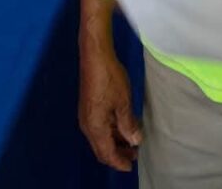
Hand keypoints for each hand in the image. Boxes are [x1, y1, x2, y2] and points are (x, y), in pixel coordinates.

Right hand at [79, 47, 141, 170]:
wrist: (95, 56)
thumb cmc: (109, 78)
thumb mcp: (123, 102)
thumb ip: (128, 124)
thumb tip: (134, 141)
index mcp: (95, 127)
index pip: (107, 153)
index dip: (119, 162)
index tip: (131, 166)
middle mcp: (88, 126)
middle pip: (102, 148)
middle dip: (118, 153)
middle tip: (134, 155)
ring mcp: (87, 116)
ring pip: (101, 137)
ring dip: (116, 141)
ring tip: (133, 141)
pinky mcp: (89, 107)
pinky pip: (100, 127)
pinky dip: (112, 130)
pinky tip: (124, 125)